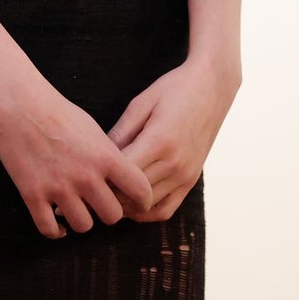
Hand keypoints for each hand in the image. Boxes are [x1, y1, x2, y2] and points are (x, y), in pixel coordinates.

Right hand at [0, 72, 155, 238]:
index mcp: (105, 157)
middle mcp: (86, 176)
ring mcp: (59, 188)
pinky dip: (56, 231)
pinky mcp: (33, 195)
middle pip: (112, 215)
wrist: (21, 104)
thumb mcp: (94, 130)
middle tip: (101, 206)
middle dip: (109, 213)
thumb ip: (109, 156)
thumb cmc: (59, 112)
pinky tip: (58, 223)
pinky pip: (49, 229)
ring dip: (82, 221)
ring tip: (78, 210)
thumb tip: (121, 180)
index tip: (138, 203)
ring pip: (83, 226)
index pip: (140, 190)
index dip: (143, 200)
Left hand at [107, 56, 240, 223]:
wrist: (212, 87)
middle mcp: (174, 163)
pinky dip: (146, 212)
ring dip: (125, 204)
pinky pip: (166, 210)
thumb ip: (120, 132)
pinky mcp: (191, 180)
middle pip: (132, 194)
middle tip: (91, 186)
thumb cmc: (174, 89)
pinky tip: (132, 200)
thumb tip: (98, 157)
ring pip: (146, 207)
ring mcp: (185, 175)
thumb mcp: (141, 103)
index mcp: (159, 141)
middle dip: (108, 193)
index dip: (100, 178)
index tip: (85, 173)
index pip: (122, 175)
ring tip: (108, 192)